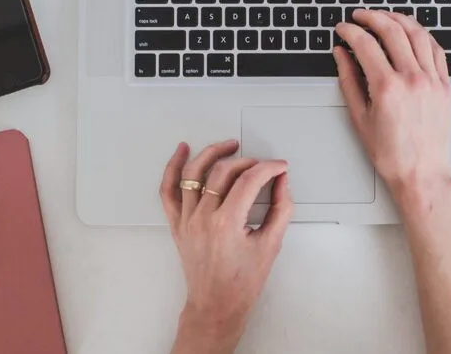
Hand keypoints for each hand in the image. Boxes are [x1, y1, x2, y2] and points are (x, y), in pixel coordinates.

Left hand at [159, 140, 293, 353]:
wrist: (216, 305)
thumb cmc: (241, 283)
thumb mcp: (271, 245)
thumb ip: (281, 209)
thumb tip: (282, 182)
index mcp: (227, 224)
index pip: (250, 180)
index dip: (269, 168)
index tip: (279, 167)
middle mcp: (203, 218)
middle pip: (223, 172)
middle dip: (247, 161)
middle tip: (262, 165)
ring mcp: (187, 219)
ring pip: (194, 173)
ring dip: (212, 153)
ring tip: (228, 145)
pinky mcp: (177, 223)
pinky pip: (168, 189)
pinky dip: (173, 167)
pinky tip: (182, 151)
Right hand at [333, 9, 450, 203]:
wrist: (420, 173)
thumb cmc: (390, 153)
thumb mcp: (359, 117)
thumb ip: (349, 79)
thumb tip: (341, 54)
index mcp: (387, 87)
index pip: (365, 44)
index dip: (350, 31)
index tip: (342, 28)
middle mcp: (412, 79)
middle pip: (392, 30)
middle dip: (372, 17)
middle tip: (360, 15)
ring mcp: (432, 80)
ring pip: (417, 34)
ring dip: (399, 19)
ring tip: (385, 16)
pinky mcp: (445, 85)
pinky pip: (436, 49)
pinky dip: (422, 36)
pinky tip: (412, 33)